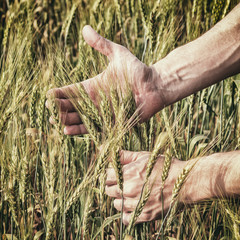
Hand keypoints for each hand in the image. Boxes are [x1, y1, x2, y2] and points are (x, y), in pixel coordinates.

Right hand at [46, 25, 163, 134]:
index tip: (48, 95)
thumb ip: (102, 44)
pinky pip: (93, 127)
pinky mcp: (111, 122)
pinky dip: (80, 129)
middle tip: (49, 110)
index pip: (72, 90)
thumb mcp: (118, 54)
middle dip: (60, 108)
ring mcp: (102, 113)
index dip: (60, 93)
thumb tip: (85, 28)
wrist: (154, 86)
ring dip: (66, 120)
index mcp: (93, 86)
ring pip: (80, 117)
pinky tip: (68, 130)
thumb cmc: (137, 70)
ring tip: (54, 120)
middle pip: (73, 106)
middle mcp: (95, 101)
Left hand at [105, 150, 184, 224]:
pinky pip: (126, 219)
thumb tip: (109, 151)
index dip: (111, 174)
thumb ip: (125, 156)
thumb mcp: (144, 156)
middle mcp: (129, 189)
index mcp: (128, 173)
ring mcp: (137, 203)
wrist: (184, 181)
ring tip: (130, 194)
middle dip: (114, 186)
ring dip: (120, 199)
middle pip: (109, 190)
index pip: (106, 176)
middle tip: (123, 183)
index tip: (117, 174)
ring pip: (116, 204)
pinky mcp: (145, 215)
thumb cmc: (164, 166)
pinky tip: (134, 206)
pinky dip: (127, 213)